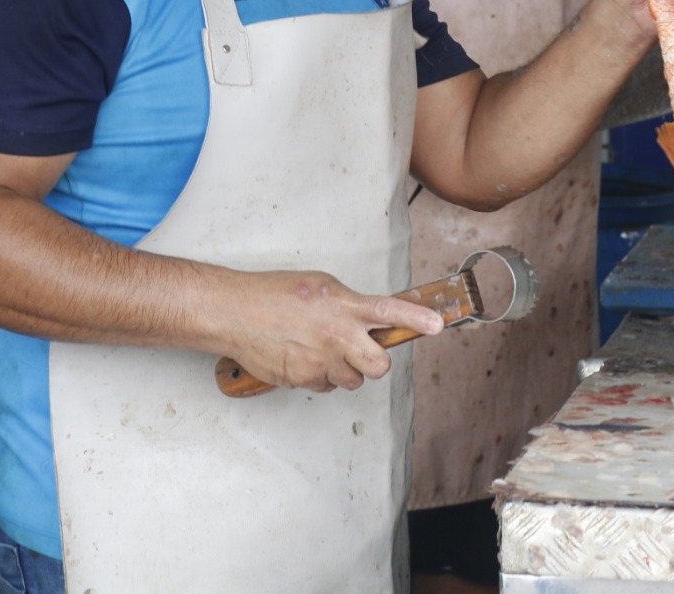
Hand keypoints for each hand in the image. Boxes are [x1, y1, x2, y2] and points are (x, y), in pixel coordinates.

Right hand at [217, 270, 442, 391]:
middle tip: (363, 353)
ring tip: (322, 350)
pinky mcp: (304, 379)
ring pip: (352, 380)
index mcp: (344, 306)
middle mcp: (338, 335)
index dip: (417, 319)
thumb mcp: (321, 286)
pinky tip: (303, 358)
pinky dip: (319, 376)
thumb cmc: (274, 294)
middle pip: (379, 366)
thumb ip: (348, 303)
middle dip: (375, 363)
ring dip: (344, 370)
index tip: (437, 325)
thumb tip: (367, 319)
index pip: (389, 312)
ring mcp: (321, 361)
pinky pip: (325, 386)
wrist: (236, 313)